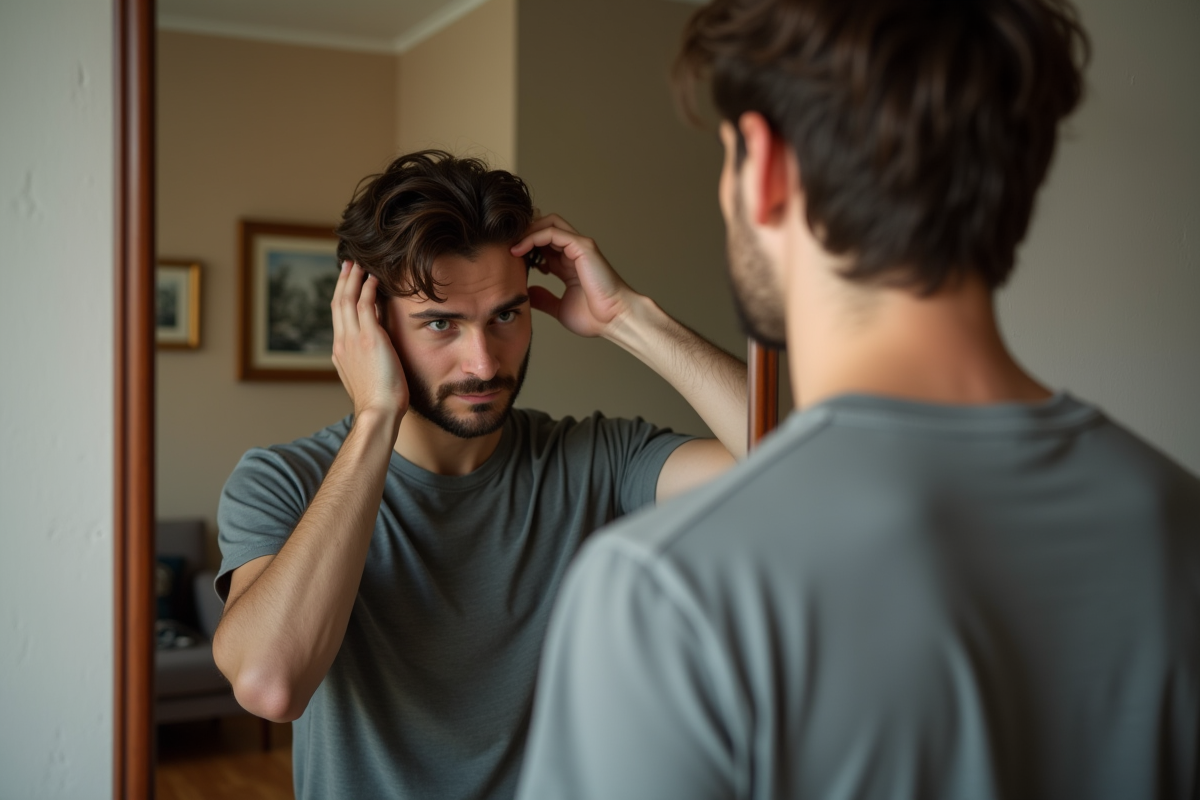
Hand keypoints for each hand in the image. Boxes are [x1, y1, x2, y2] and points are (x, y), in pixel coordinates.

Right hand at [330, 261, 408, 420]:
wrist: (377, 412)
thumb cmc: (378, 401)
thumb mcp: (365, 375)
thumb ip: (365, 357)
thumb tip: (374, 343)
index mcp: (340, 352)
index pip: (338, 318)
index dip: (342, 298)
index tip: (347, 284)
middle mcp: (342, 343)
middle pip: (338, 304)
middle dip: (343, 282)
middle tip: (348, 264)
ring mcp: (353, 340)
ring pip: (348, 300)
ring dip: (353, 279)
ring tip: (358, 264)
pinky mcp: (369, 338)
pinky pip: (366, 306)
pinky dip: (368, 290)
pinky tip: (374, 279)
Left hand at [510, 214, 635, 339]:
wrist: (614, 320)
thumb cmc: (595, 317)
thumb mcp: (559, 308)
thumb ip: (544, 299)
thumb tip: (527, 294)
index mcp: (569, 264)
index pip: (543, 244)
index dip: (524, 247)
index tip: (507, 260)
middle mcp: (574, 251)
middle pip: (544, 227)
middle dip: (523, 234)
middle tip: (505, 248)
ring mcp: (579, 246)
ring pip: (548, 223)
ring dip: (526, 231)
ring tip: (510, 246)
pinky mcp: (582, 246)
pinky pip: (552, 231)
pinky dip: (533, 237)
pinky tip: (519, 250)